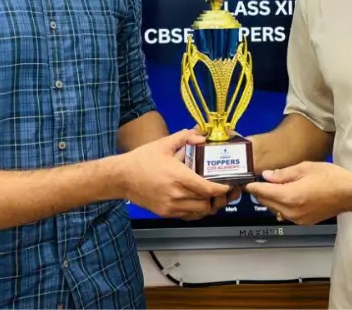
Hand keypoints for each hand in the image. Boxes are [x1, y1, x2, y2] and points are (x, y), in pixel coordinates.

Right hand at [116, 130, 230, 219]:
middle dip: (220, 199)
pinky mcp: (165, 213)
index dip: (222, 189)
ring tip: (216, 196)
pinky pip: (188, 216)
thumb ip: (185, 137)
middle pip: (207, 204)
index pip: (207, 188)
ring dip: (209, 206)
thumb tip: (201, 136)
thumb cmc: (142, 160)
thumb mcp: (164, 144)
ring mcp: (171, 207)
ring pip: (199, 213)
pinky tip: (200, 201)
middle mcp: (176, 195)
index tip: (231, 184)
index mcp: (178, 177)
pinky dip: (197, 211)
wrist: (121, 177)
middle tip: (227, 190)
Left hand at [244, 162, 351, 224]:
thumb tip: (266, 175)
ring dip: (270, 198)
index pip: (263, 191)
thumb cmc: (330, 176)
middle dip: (260, 191)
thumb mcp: (305, 167)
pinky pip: (285, 213)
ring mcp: (297, 219)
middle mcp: (290, 211)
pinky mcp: (303, 222)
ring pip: (274, 209)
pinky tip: (285, 194)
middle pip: (266, 202)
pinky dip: (280, 204)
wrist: (350, 194)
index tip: (245, 180)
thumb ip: (283, 173)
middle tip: (257, 180)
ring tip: (272, 185)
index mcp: (290, 196)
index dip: (252, 185)